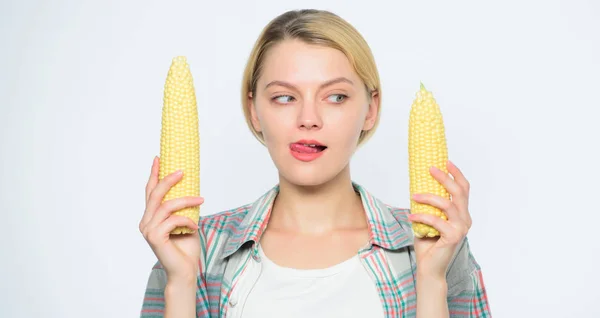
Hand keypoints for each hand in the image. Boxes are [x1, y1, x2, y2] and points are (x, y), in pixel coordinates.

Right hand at [139, 156, 203, 282]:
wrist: (185, 271)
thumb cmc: (186, 247)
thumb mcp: (186, 221)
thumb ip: (183, 208)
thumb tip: (192, 188)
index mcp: (150, 217)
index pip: (150, 192)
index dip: (154, 174)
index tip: (158, 157)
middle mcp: (145, 222)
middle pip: (154, 194)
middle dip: (168, 179)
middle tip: (182, 170)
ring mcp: (148, 230)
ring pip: (166, 206)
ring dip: (186, 200)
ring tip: (201, 199)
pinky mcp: (155, 238)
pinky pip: (173, 220)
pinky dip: (187, 220)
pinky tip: (194, 227)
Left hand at [408, 160, 471, 279]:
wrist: (429, 268)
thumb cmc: (428, 244)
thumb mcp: (428, 219)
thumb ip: (428, 205)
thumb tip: (416, 186)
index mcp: (462, 214)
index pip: (464, 189)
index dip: (456, 174)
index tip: (445, 161)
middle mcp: (465, 220)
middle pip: (459, 192)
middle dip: (445, 178)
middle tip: (430, 168)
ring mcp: (461, 228)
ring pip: (448, 204)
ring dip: (429, 197)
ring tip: (413, 196)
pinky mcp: (453, 237)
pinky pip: (436, 221)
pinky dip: (422, 217)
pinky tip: (410, 218)